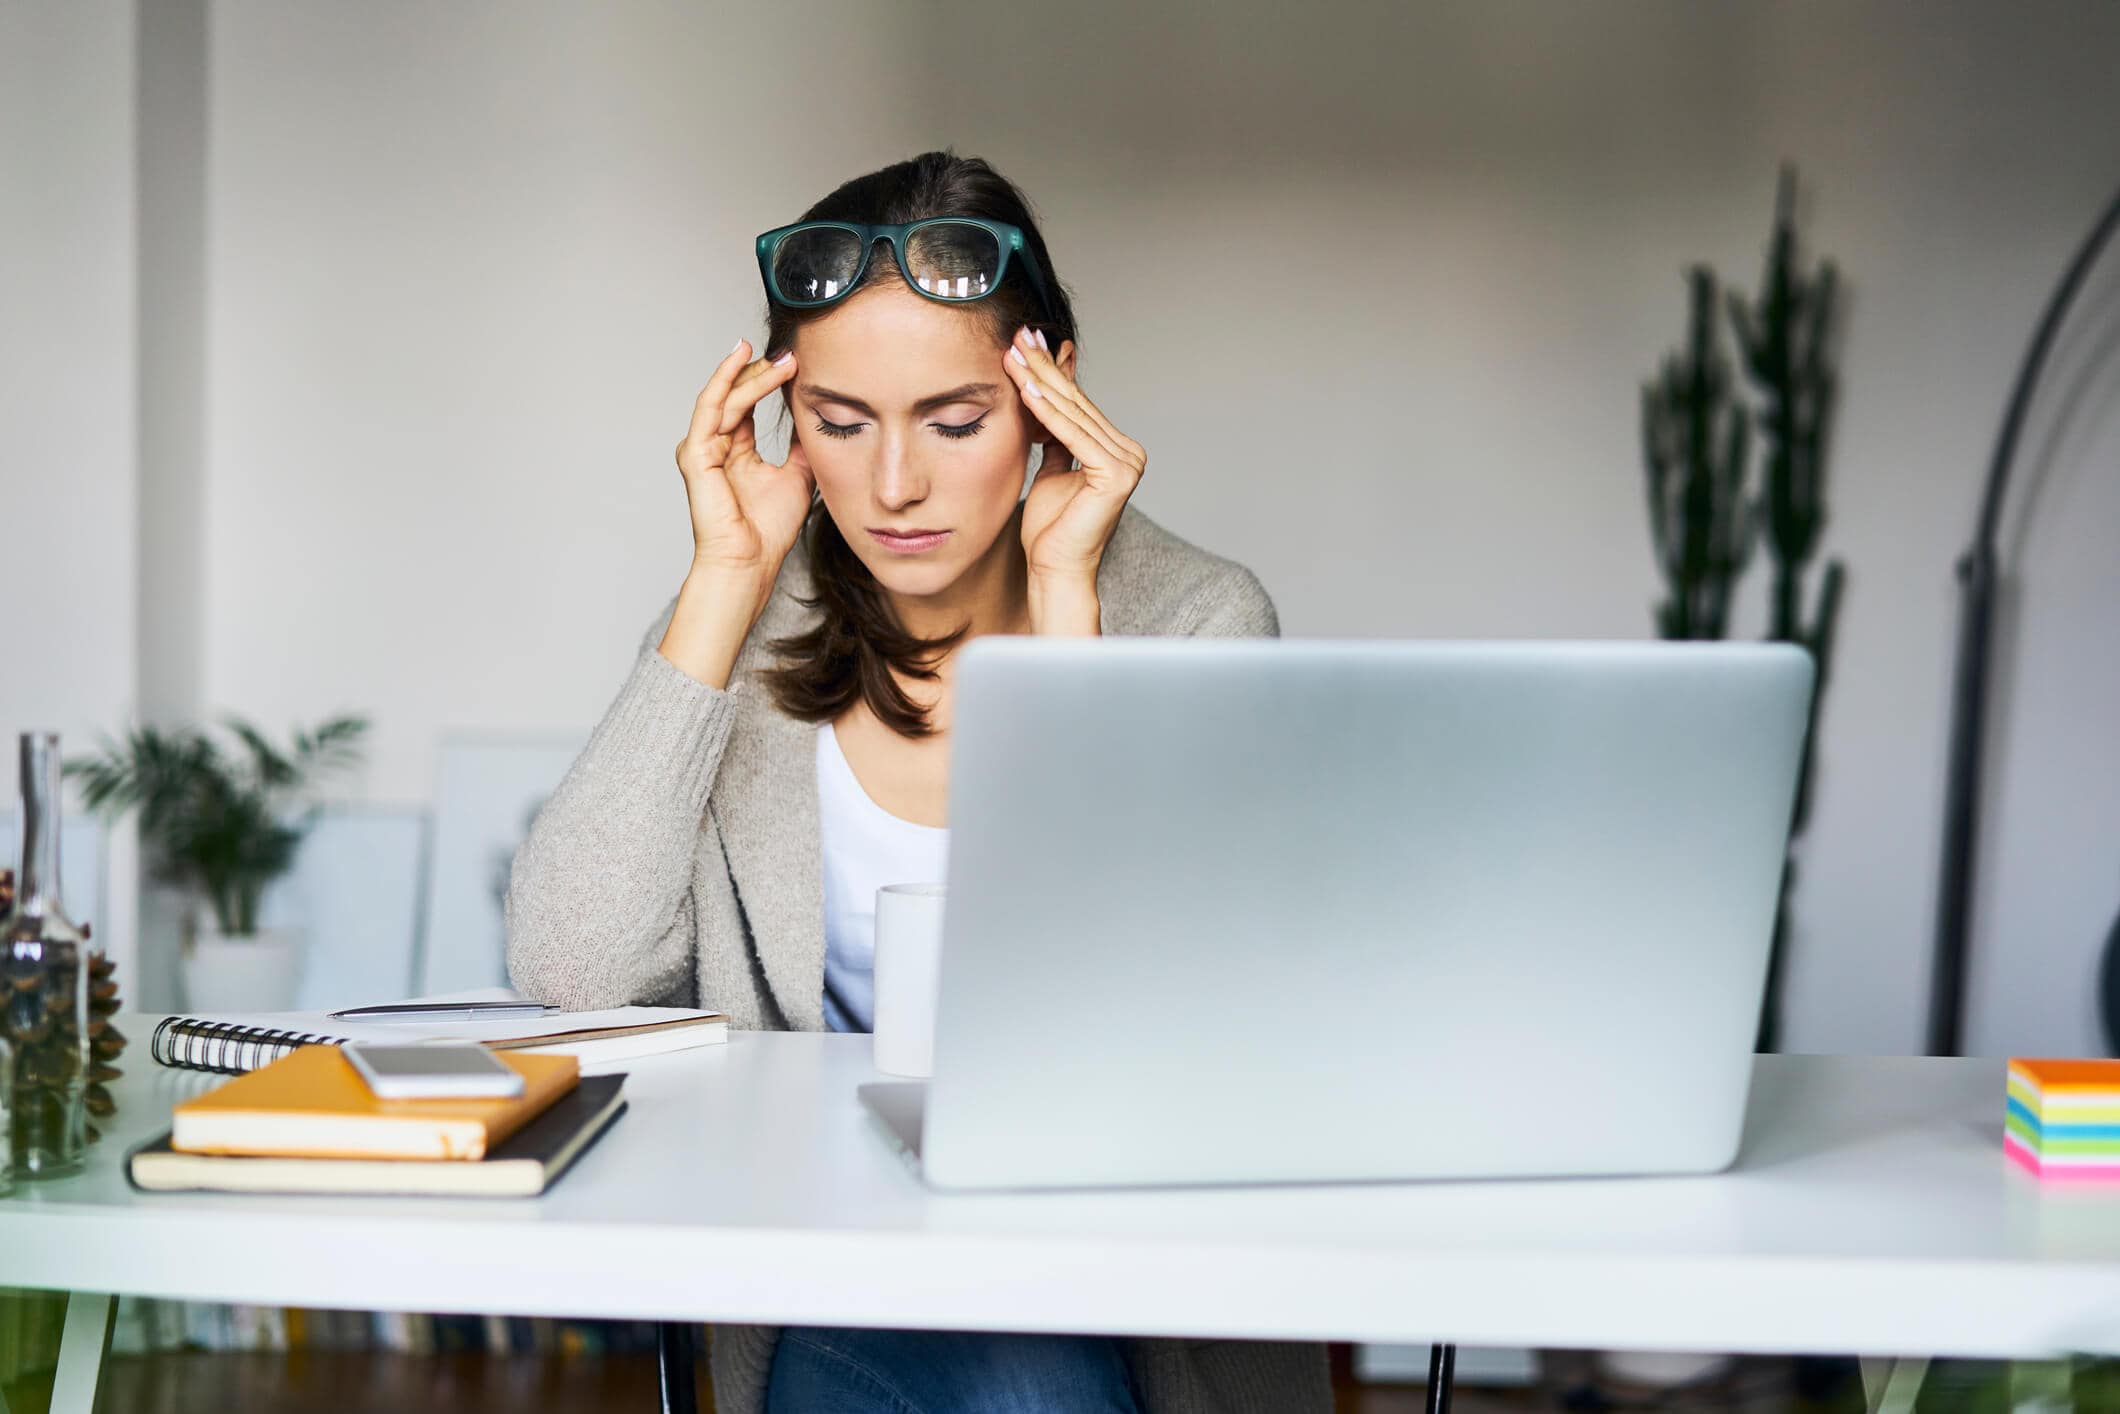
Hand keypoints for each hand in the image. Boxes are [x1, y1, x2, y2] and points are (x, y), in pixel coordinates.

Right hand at [674, 339, 813, 589]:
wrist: (751, 562)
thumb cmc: (768, 530)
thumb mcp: (798, 476)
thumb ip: (801, 446)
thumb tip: (816, 417)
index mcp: (734, 450)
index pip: (747, 403)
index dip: (769, 381)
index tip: (796, 362)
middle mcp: (714, 445)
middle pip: (734, 394)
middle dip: (761, 370)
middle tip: (790, 353)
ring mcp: (702, 448)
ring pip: (726, 396)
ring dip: (752, 373)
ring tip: (781, 358)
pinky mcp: (696, 453)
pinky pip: (712, 407)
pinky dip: (728, 381)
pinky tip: (744, 361)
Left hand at [1006, 325, 1145, 587]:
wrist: (1055, 569)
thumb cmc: (1051, 530)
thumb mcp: (1051, 471)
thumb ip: (1056, 439)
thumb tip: (1046, 402)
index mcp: (1117, 450)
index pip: (1076, 404)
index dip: (1049, 373)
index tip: (1024, 344)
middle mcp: (1129, 452)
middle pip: (1075, 403)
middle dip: (1043, 368)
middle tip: (1017, 336)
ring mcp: (1127, 462)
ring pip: (1072, 414)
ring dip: (1039, 381)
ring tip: (1013, 355)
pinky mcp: (1117, 473)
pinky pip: (1072, 436)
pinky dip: (1047, 412)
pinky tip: (1026, 389)